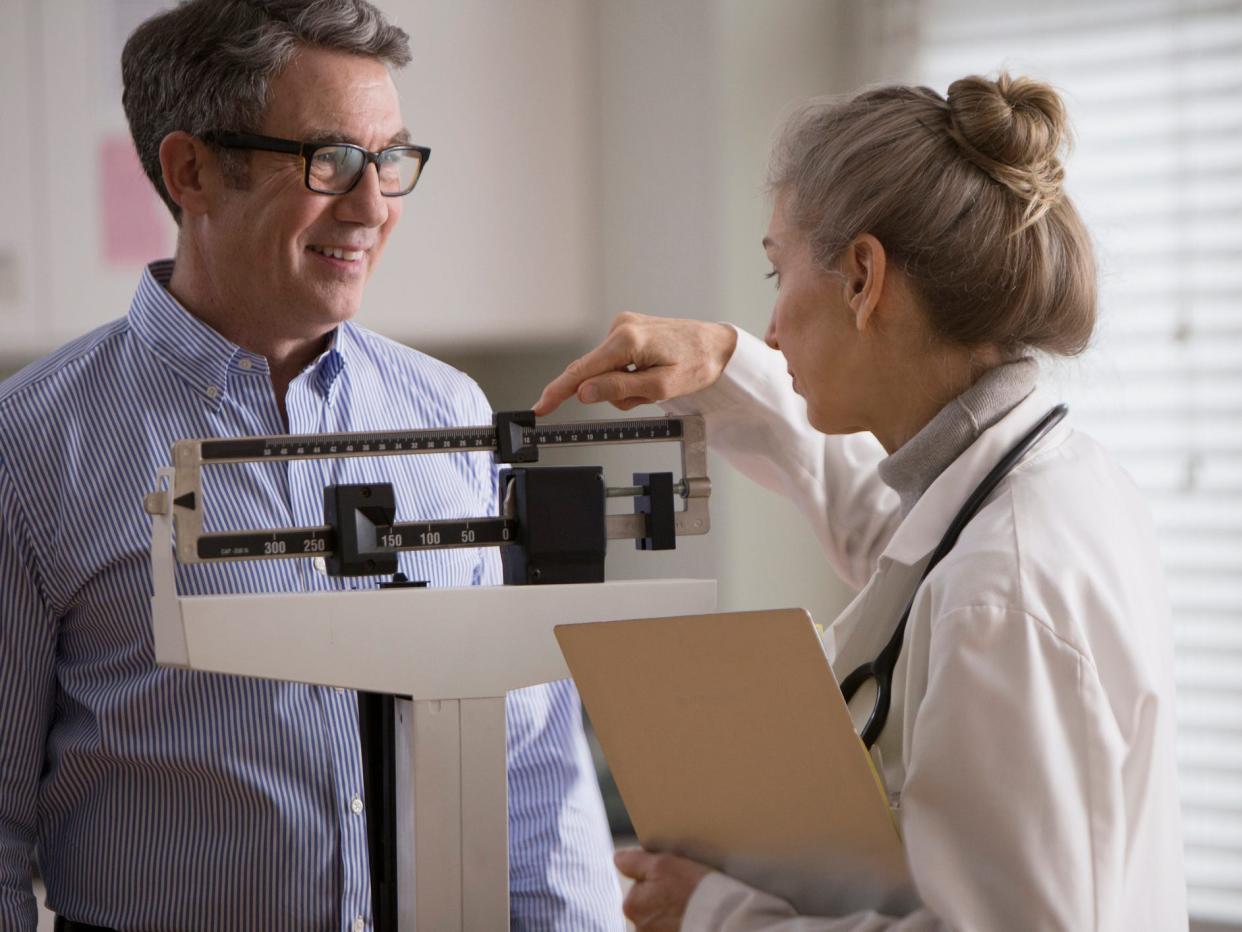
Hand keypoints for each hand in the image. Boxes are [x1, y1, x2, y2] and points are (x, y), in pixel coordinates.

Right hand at [533, 313, 737, 415]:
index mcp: (627, 340)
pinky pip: (616, 362)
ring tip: (655, 382)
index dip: (558, 392)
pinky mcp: (628, 328)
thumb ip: (619, 390)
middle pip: (594, 373)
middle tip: (646, 395)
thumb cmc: (697, 364)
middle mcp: (621, 326)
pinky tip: (651, 371)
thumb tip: (583, 392)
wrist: (718, 346)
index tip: (540, 407)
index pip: (581, 371)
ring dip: (625, 386)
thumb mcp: (660, 387)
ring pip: (606, 371)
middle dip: (613, 392)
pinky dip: (629, 374)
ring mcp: (623, 324)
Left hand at [615, 847, 712, 931]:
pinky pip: (675, 927)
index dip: (658, 879)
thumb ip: (635, 862)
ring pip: (663, 920)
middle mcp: (639, 928)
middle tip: (687, 892)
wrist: (722, 919)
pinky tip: (695, 917)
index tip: (675, 879)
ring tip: (694, 907)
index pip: (640, 886)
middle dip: (664, 899)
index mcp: (632, 906)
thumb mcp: (663, 864)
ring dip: (674, 914)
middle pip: (651, 905)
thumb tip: (618, 859)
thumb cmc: (693, 891)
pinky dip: (683, 923)